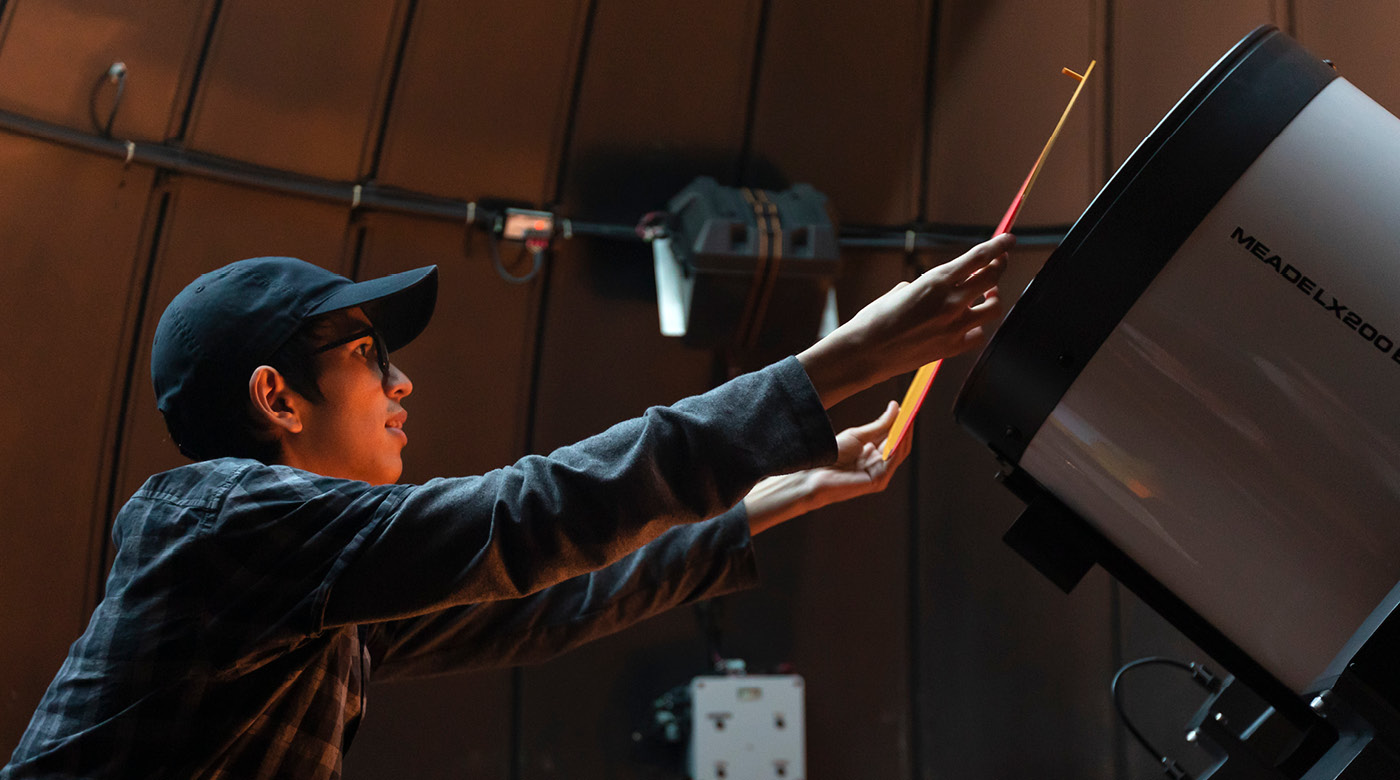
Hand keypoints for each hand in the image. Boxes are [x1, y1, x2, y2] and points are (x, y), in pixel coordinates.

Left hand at [743, 401, 912, 534]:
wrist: (813, 473)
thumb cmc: (831, 455)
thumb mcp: (858, 435)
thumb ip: (880, 424)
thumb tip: (897, 406)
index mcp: (874, 455)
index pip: (895, 438)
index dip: (904, 422)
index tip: (911, 404)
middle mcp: (880, 465)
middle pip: (900, 444)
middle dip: (908, 425)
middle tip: (914, 406)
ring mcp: (880, 474)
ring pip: (900, 451)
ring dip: (906, 432)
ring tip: (910, 414)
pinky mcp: (877, 481)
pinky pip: (892, 460)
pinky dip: (898, 445)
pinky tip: (900, 430)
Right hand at [797, 233, 1011, 407]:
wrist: (863, 353)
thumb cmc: (874, 320)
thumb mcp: (898, 292)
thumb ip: (923, 286)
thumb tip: (932, 288)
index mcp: (935, 282)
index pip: (978, 257)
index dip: (998, 246)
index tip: (1009, 240)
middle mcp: (950, 302)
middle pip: (992, 278)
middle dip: (1000, 265)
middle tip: (1000, 262)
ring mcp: (954, 327)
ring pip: (993, 307)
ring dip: (994, 297)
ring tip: (987, 294)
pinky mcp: (951, 348)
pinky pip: (979, 334)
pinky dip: (978, 327)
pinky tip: (971, 324)